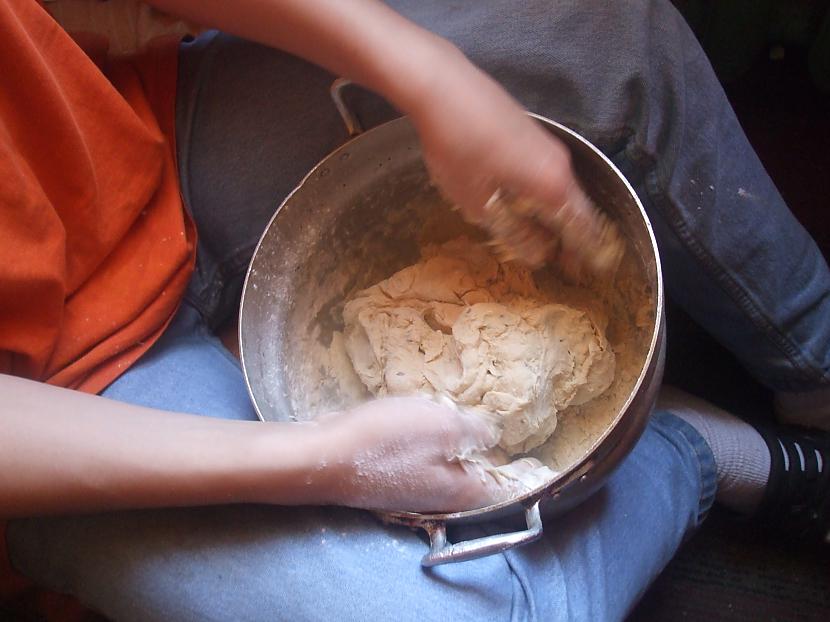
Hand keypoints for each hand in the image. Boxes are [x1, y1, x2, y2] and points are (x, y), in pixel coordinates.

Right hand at [313, 396, 552, 512]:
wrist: (323, 457)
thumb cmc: (385, 441)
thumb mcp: (440, 426)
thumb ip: (474, 431)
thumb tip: (492, 434)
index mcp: (461, 488)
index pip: (506, 488)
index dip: (525, 474)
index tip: (540, 459)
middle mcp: (441, 495)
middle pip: (478, 479)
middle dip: (493, 459)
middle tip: (506, 433)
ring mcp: (415, 489)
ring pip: (450, 469)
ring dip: (461, 449)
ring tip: (469, 422)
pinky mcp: (392, 477)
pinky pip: (425, 462)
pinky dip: (434, 446)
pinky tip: (426, 423)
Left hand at [405, 48, 622, 274]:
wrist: (443, 87)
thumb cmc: (458, 150)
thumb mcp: (480, 204)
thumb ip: (514, 233)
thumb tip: (540, 255)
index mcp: (554, 185)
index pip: (585, 228)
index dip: (586, 254)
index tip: (582, 273)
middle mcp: (560, 164)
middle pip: (576, 208)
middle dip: (570, 238)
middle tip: (561, 262)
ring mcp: (547, 145)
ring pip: (560, 190)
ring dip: (553, 217)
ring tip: (539, 240)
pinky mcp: (531, 134)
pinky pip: (546, 174)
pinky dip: (541, 196)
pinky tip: (521, 206)